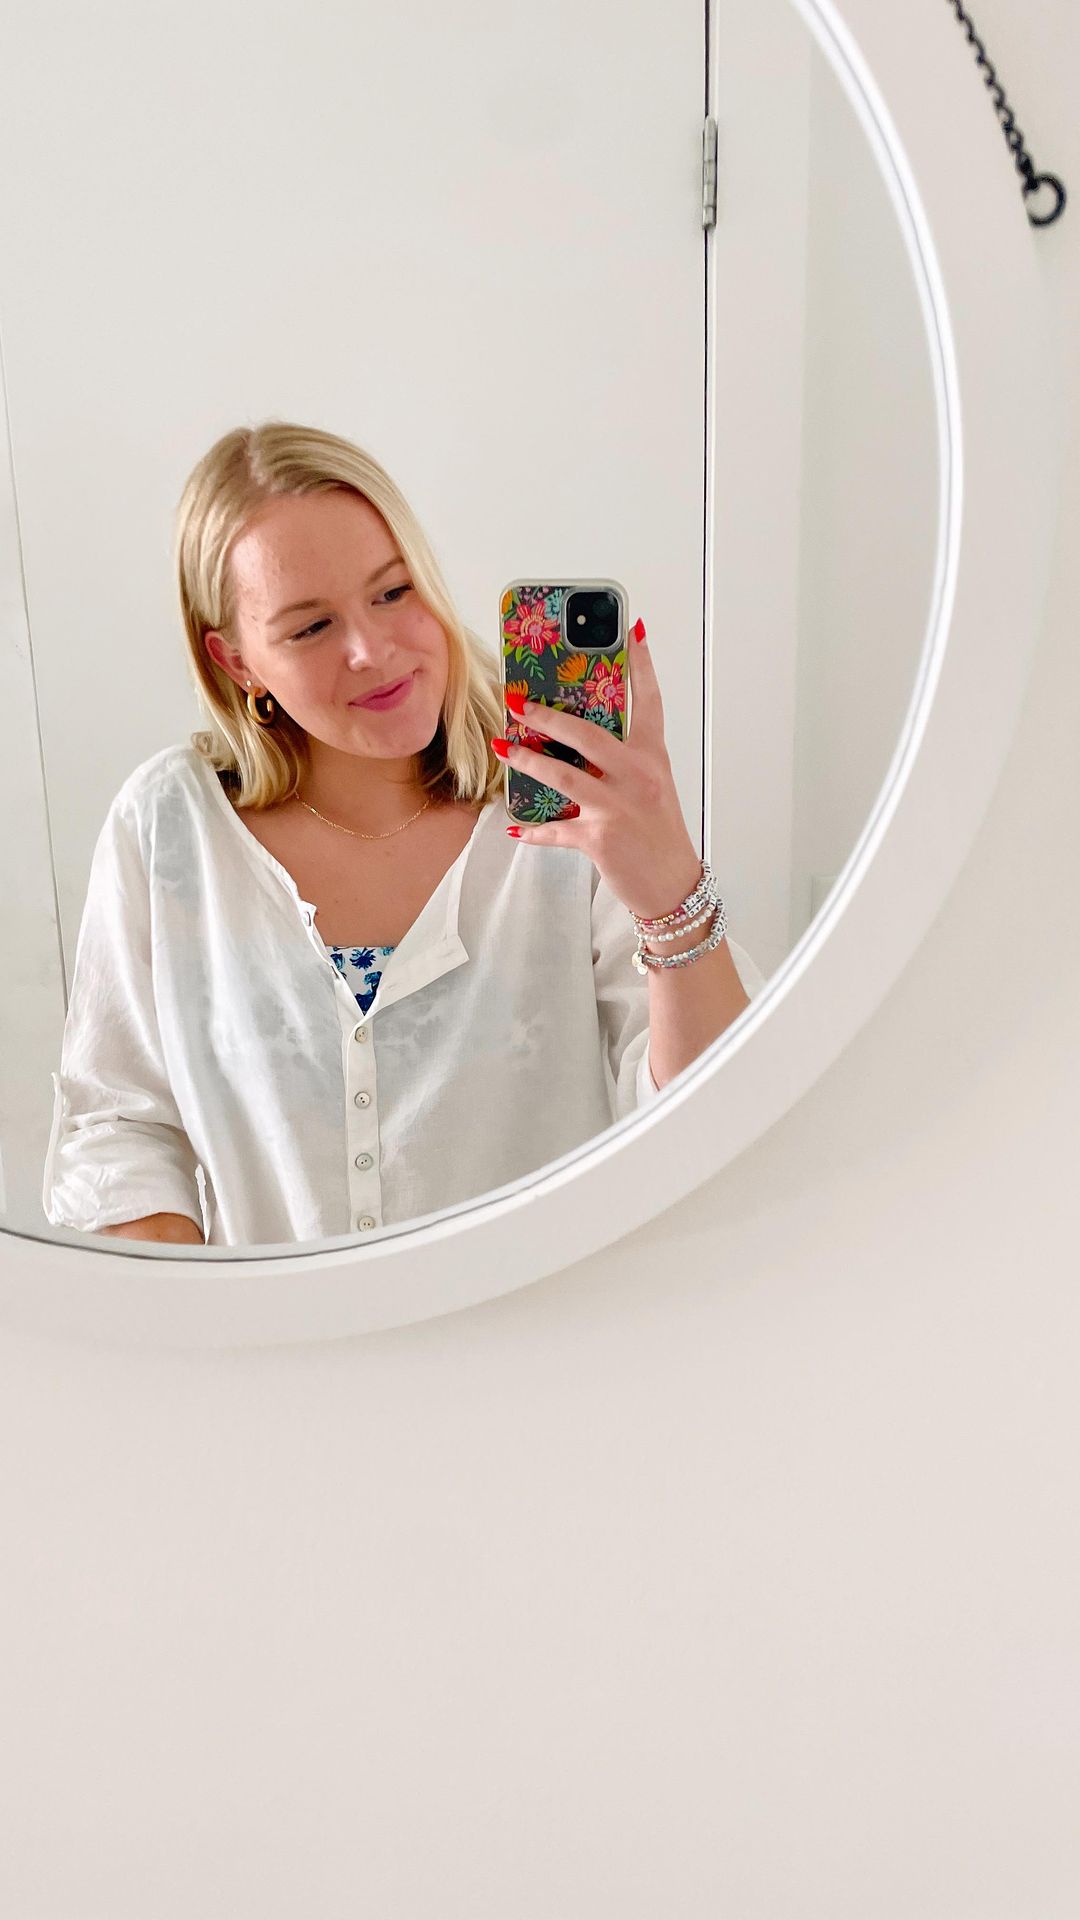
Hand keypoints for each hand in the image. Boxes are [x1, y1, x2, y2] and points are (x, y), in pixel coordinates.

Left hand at [493, 617, 703, 920]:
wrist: (673, 886)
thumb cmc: (659, 833)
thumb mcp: (650, 788)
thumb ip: (621, 761)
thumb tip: (577, 740)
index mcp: (652, 759)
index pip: (649, 702)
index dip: (641, 665)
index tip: (633, 629)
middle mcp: (637, 777)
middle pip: (589, 735)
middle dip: (549, 716)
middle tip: (519, 701)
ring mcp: (618, 808)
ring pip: (564, 777)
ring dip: (528, 760)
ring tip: (503, 746)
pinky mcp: (600, 839)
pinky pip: (558, 829)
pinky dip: (535, 830)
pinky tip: (516, 828)